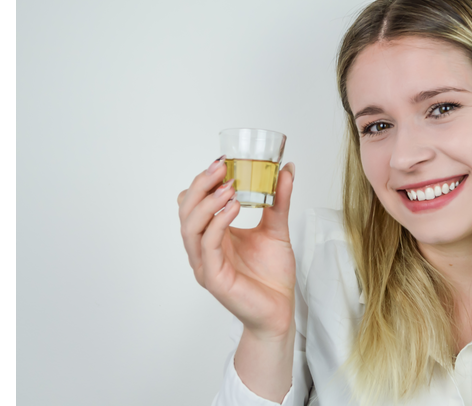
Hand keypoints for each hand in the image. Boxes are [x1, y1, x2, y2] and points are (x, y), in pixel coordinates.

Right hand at [177, 158, 295, 338]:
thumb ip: (278, 200)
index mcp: (212, 236)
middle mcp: (203, 248)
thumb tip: (285, 169)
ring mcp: (205, 264)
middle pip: (186, 210)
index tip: (222, 161)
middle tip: (221, 167)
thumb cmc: (272, 275)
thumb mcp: (276, 229)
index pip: (194, 203)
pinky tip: (233, 208)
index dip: (204, 181)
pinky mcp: (213, 277)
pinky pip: (208, 245)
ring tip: (228, 186)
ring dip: (207, 202)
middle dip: (201, 185)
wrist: (280, 310)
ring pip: (190, 227)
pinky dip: (217, 223)